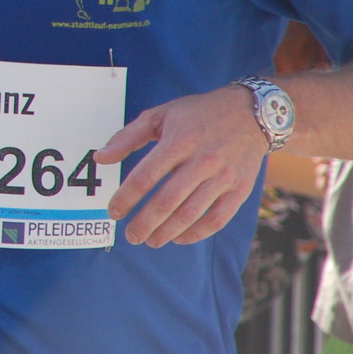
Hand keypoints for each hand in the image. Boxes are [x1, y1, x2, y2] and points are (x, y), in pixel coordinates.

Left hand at [97, 85, 268, 246]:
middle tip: (130, 236)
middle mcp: (202, 161)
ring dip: (167, 232)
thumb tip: (101, 158)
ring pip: (190, 214)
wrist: (251, 113)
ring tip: (151, 240)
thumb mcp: (160, 115)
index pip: (145, 177)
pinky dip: (196, 233)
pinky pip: (217, 219)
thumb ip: (127, 137)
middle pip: (167, 201)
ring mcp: (223, 177)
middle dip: (144, 223)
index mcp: (179, 141)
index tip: (113, 212)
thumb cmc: (198, 114)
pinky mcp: (240, 189)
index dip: (126, 198)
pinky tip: (178, 237)